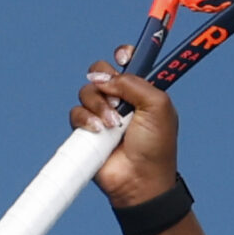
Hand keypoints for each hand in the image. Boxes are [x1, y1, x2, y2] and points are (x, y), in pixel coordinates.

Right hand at [73, 47, 180, 207]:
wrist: (140, 179)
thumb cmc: (156, 146)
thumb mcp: (158, 106)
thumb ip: (134, 83)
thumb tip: (104, 76)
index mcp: (142, 91)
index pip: (129, 62)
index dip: (124, 55)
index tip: (123, 56)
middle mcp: (122, 99)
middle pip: (101, 70)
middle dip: (105, 80)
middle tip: (117, 100)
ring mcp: (103, 114)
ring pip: (87, 91)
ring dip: (98, 105)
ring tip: (113, 125)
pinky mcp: (86, 129)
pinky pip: (76, 112)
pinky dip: (86, 120)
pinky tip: (99, 132)